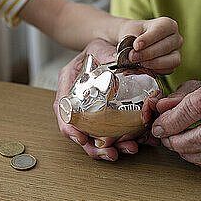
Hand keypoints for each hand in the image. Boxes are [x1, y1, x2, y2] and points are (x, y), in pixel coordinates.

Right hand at [54, 39, 155, 160]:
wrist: (109, 50)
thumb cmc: (99, 49)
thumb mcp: (99, 47)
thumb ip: (104, 53)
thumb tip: (116, 61)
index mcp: (68, 85)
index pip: (63, 111)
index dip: (70, 128)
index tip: (81, 139)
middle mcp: (76, 102)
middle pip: (79, 131)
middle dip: (94, 148)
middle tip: (112, 153)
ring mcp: (90, 111)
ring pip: (95, 137)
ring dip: (110, 148)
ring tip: (128, 150)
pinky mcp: (104, 116)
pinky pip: (110, 132)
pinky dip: (122, 140)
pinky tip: (137, 143)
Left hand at [117, 17, 182, 74]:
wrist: (128, 40)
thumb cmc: (131, 33)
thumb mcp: (128, 31)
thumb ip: (130, 40)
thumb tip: (129, 55)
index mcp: (167, 24)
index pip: (162, 30)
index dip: (149, 39)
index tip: (136, 45)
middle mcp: (175, 37)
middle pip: (166, 46)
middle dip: (148, 53)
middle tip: (132, 57)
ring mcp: (175, 52)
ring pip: (172, 60)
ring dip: (153, 63)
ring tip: (138, 64)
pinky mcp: (172, 64)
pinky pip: (168, 70)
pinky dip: (155, 70)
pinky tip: (142, 68)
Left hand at [151, 72, 200, 176]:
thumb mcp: (193, 89)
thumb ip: (175, 98)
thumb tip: (157, 107)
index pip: (197, 105)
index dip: (173, 120)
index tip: (159, 128)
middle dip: (182, 142)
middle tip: (167, 142)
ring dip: (193, 156)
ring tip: (179, 149)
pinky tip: (196, 156)